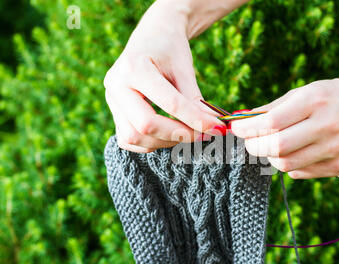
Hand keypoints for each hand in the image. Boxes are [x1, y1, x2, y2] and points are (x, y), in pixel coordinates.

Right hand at [103, 0, 224, 152]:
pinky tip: (169, 134)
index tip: (217, 128)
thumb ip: (195, 101)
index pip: (169, 104)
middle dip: (178, 135)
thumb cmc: (170, 48)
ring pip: (134, 138)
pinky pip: (128, 139)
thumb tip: (214, 128)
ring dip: (164, 142)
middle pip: (145, 126)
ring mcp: (111, 99)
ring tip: (188, 134)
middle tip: (203, 135)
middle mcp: (115, 84)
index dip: (196, 120)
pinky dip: (150, 143)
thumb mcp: (184, 70)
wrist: (152, 35)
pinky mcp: (114, 111)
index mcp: (134, 67)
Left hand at [231, 76, 338, 178]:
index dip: (248, 129)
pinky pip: (300, 173)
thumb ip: (273, 108)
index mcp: (315, 101)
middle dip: (254, 146)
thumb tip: (242, 120)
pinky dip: (289, 165)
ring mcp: (335, 149)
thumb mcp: (306, 91)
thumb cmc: (335, 96)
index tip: (237, 129)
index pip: (271, 122)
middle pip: (276, 147)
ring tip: (271, 146)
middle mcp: (326, 126)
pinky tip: (293, 153)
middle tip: (250, 141)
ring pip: (286, 164)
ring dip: (270, 157)